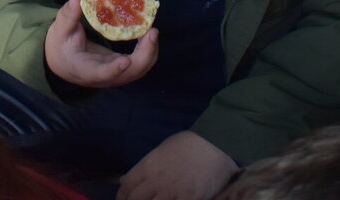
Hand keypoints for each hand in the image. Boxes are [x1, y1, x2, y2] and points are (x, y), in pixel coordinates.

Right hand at [44, 0, 158, 87]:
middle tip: (152, 32)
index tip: (125, 61)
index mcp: (85, 69)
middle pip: (128, 74)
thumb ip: (68, 15)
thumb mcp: (59, 29)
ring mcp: (114, 74)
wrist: (62, 61)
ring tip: (153, 31)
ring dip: (149, 53)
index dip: (113, 70)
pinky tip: (149, 34)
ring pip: (138, 71)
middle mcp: (103, 77)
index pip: (100, 74)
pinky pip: (139, 64)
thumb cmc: (60, 46)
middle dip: (144, 55)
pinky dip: (147, 51)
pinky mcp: (121, 69)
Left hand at [120, 131, 238, 199]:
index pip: (126, 186)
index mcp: (149, 165)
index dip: (122, 196)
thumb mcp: (163, 149)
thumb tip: (124, 180)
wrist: (217, 145)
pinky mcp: (188, 199)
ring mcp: (172, 192)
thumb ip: (144, 166)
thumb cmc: (190, 145)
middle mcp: (157, 180)